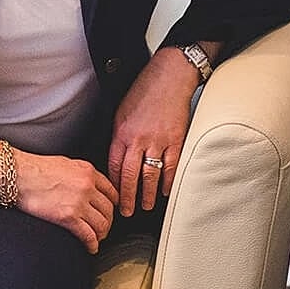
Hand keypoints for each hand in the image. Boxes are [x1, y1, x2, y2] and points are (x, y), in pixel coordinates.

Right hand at [17, 153, 118, 253]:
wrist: (19, 175)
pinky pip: (88, 235)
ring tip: (97, 238)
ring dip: (101, 234)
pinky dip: (92, 244)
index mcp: (89, 172)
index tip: (110, 211)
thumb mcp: (67, 163)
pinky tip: (91, 247)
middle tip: (103, 227)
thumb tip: (89, 185)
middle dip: (108, 221)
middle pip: (109, 210)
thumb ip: (82, 174)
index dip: (113, 205)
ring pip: (102, 224)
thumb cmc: (37, 169)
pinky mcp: (68, 218)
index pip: (112, 192)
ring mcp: (79, 202)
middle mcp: (88, 187)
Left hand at [108, 46, 200, 215]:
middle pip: (130, 176)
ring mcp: (158, 141)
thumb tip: (118, 156)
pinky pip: (171, 166)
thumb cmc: (145, 90)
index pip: (114, 166)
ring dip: (148, 194)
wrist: (169, 76)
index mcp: (122, 132)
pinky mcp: (176, 139)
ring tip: (146, 206)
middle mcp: (138, 139)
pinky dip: (168, 181)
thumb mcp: (122, 111)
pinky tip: (166, 190)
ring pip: (150, 175)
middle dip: (127, 198)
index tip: (113, 197)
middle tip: (126, 212)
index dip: (113, 185)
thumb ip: (120, 135)